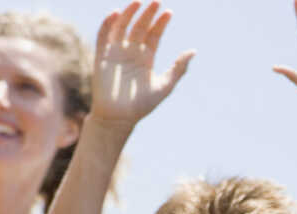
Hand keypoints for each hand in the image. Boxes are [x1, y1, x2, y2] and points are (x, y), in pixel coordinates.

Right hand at [89, 1, 193, 128]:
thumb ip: (178, 68)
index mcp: (145, 58)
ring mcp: (116, 53)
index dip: (160, 23)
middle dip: (147, 14)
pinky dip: (108, 24)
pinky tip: (117, 14)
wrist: (119, 118)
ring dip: (129, 14)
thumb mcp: (164, 86)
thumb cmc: (141, 105)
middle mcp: (131, 52)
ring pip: (122, 27)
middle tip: (156, 0)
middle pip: (140, 27)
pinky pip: (104, 37)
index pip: (153, 35)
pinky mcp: (102, 57)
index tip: (169, 12)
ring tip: (138, 2)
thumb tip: (193, 51)